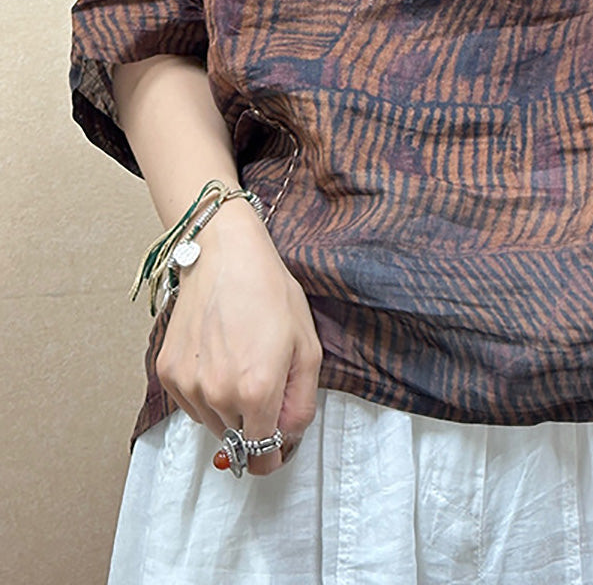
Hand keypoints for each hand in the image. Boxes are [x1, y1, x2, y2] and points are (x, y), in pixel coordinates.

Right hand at [155, 199, 322, 475]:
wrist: (224, 255)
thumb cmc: (269, 292)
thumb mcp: (307, 346)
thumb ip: (301, 403)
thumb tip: (288, 437)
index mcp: (256, 392)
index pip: (261, 456)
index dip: (273, 455)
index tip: (277, 446)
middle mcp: (217, 396)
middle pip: (238, 439)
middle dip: (254, 421)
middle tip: (265, 379)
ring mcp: (187, 385)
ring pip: (212, 423)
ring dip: (228, 408)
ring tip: (240, 362)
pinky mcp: (167, 373)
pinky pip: (190, 403)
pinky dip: (205, 392)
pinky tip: (218, 356)